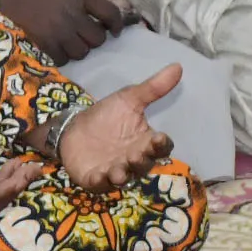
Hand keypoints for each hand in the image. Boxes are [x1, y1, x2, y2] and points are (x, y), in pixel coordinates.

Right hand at [0, 0, 128, 64]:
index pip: (109, 12)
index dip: (116, 24)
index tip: (115, 30)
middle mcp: (72, 13)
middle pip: (98, 38)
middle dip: (93, 40)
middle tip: (83, 37)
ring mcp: (58, 30)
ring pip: (81, 52)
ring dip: (77, 50)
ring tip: (67, 44)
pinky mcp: (44, 44)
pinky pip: (63, 60)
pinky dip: (61, 57)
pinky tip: (54, 50)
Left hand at [53, 65, 179, 189]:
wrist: (74, 126)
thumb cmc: (106, 116)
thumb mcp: (128, 99)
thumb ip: (152, 88)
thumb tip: (178, 66)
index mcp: (145, 142)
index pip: (160, 147)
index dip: (161, 145)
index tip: (158, 138)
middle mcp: (134, 160)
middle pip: (144, 165)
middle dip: (141, 161)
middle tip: (135, 154)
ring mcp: (115, 171)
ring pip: (125, 178)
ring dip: (123, 175)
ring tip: (119, 172)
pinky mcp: (95, 179)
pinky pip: (100, 184)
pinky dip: (100, 182)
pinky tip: (98, 175)